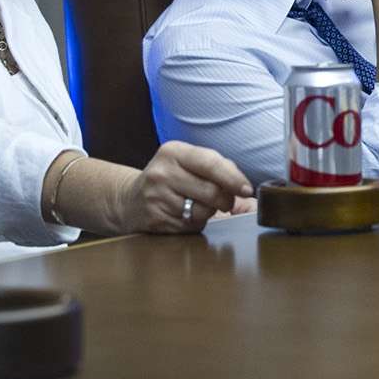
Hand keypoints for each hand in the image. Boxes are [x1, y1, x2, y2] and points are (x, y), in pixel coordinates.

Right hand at [124, 141, 254, 233]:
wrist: (130, 200)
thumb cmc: (171, 179)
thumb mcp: (188, 162)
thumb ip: (219, 168)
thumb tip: (248, 191)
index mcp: (173, 152)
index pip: (210, 163)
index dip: (233, 178)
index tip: (246, 189)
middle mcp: (161, 172)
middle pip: (211, 191)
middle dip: (225, 200)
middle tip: (224, 201)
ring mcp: (155, 197)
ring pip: (202, 211)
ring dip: (209, 213)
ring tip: (197, 205)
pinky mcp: (155, 219)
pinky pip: (190, 226)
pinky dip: (195, 223)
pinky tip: (184, 215)